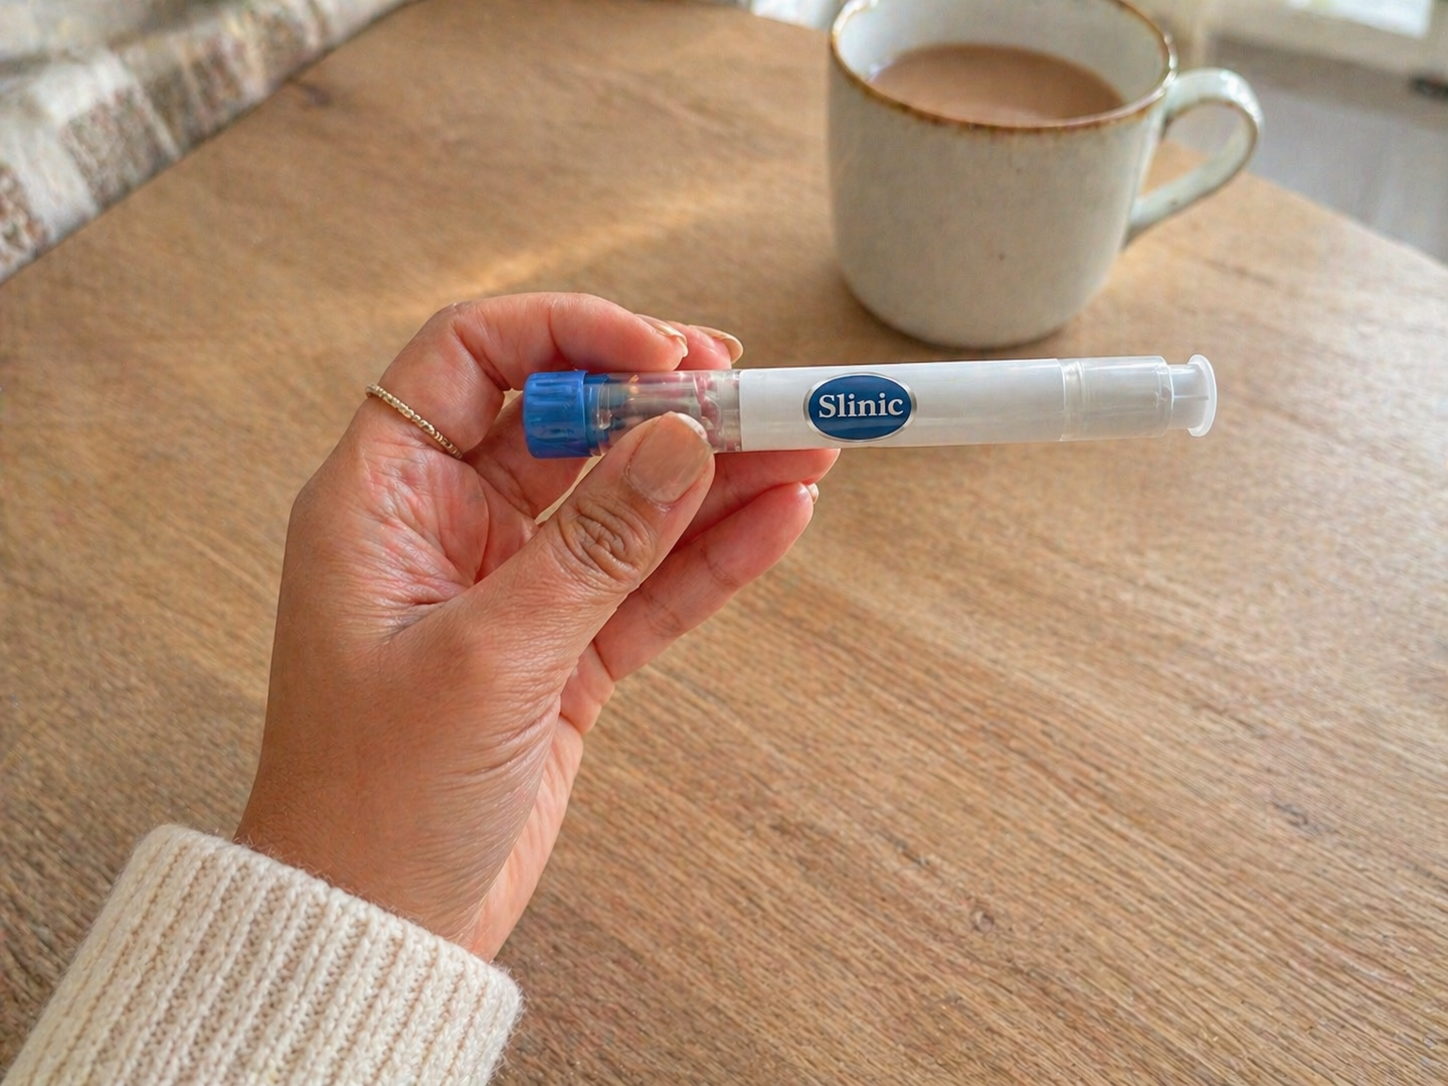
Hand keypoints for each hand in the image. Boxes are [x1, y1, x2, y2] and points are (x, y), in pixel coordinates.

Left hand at [234, 294, 835, 957]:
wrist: (378, 931)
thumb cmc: (377, 798)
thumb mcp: (489, 657)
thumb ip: (593, 546)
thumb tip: (681, 440)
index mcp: (385, 496)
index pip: (475, 356)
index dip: (573, 333)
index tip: (669, 353)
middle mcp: (448, 524)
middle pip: (573, 426)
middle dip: (670, 407)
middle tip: (764, 399)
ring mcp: (515, 588)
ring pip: (628, 504)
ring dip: (715, 477)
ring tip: (810, 451)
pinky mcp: (565, 650)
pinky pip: (649, 584)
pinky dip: (712, 556)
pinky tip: (780, 520)